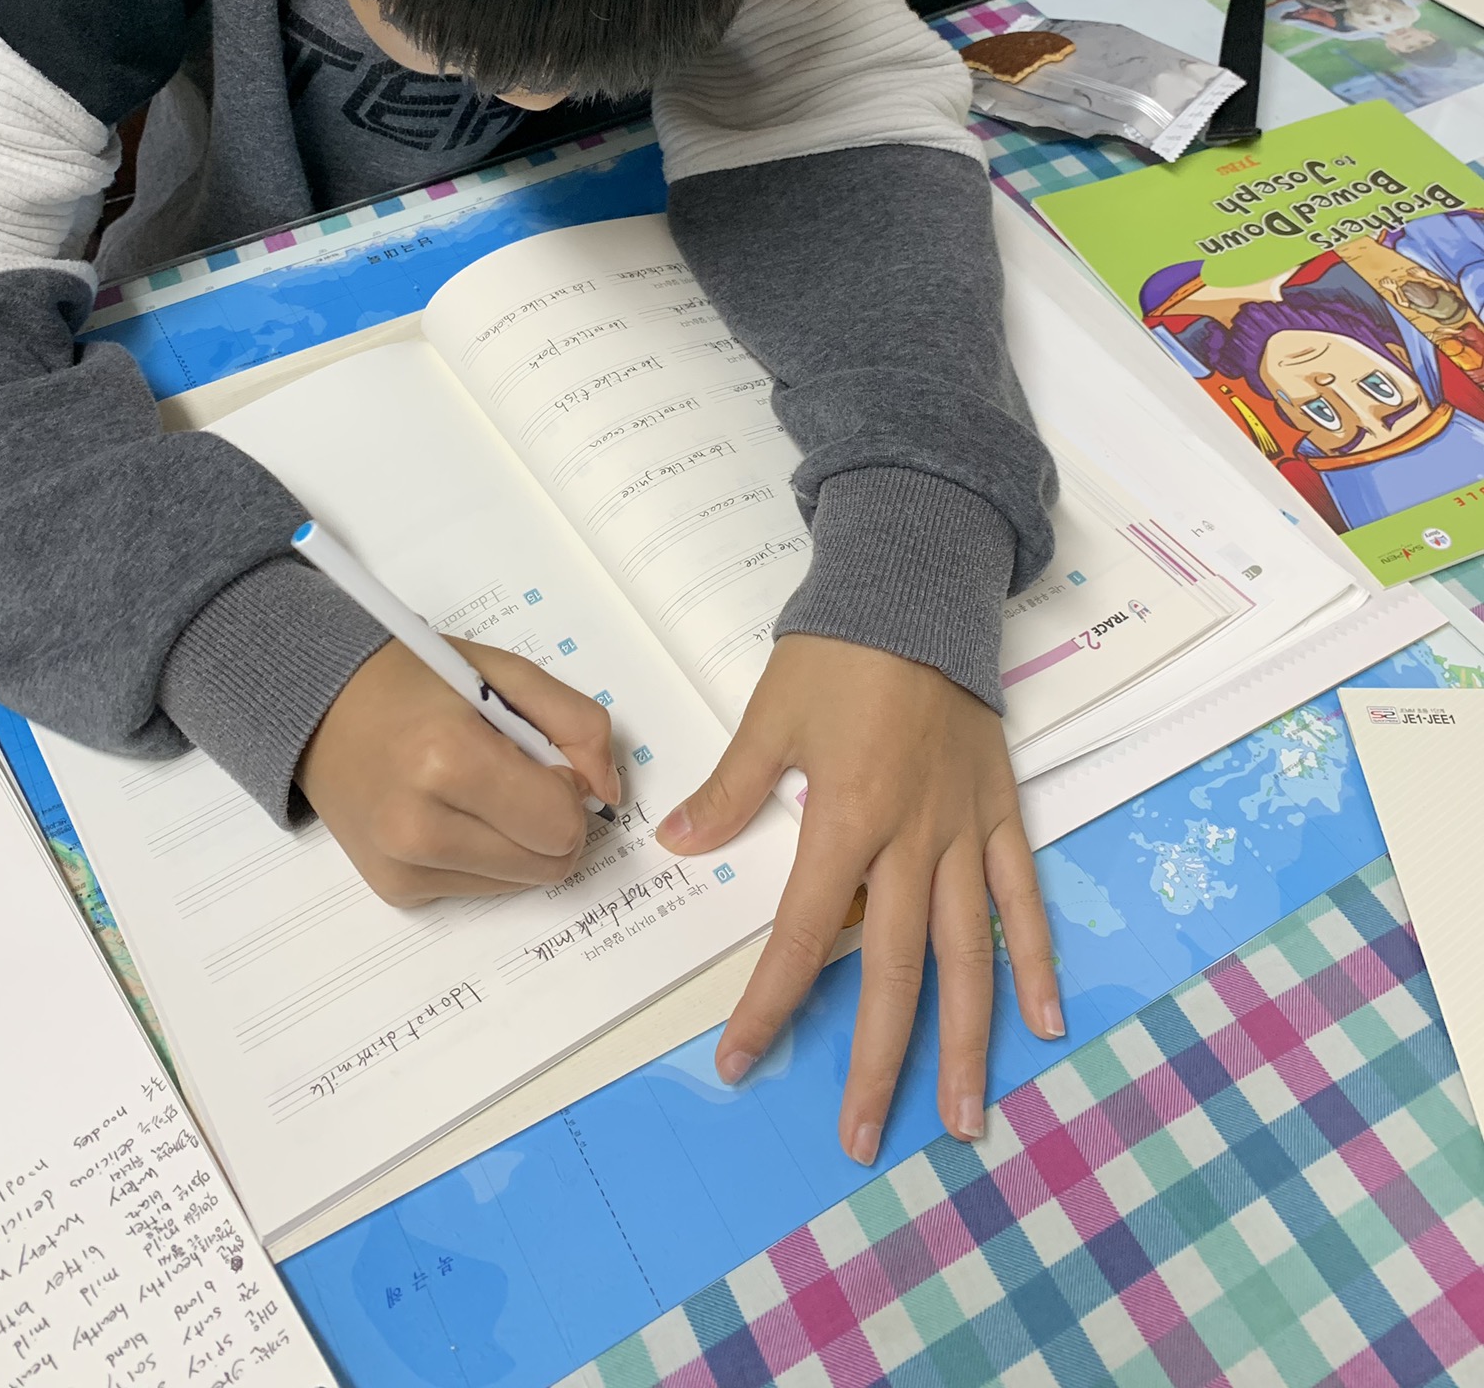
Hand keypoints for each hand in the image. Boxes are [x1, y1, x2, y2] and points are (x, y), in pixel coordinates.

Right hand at [299, 636, 618, 905]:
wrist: (318, 706)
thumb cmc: (413, 681)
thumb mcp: (505, 674)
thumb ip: (576, 724)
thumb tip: (607, 794)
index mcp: (450, 760)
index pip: (561, 824)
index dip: (569, 790)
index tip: (543, 759)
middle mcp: (420, 827)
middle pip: (549, 865)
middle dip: (552, 820)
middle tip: (515, 774)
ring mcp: (404, 867)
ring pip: (520, 884)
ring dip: (519, 841)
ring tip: (477, 789)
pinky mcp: (395, 890)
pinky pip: (480, 889)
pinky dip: (483, 854)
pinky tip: (449, 810)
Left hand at [656, 633, 1060, 1162]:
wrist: (918, 586)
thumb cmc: (839, 650)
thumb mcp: (771, 715)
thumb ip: (731, 789)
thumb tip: (680, 843)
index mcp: (847, 818)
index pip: (804, 935)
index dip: (773, 1003)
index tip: (742, 1061)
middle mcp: (912, 839)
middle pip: (895, 971)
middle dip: (878, 1060)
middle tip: (864, 1138)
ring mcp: (965, 830)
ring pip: (968, 953)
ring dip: (965, 1038)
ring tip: (964, 1117)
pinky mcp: (1001, 811)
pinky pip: (1022, 897)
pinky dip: (1035, 956)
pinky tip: (1043, 1019)